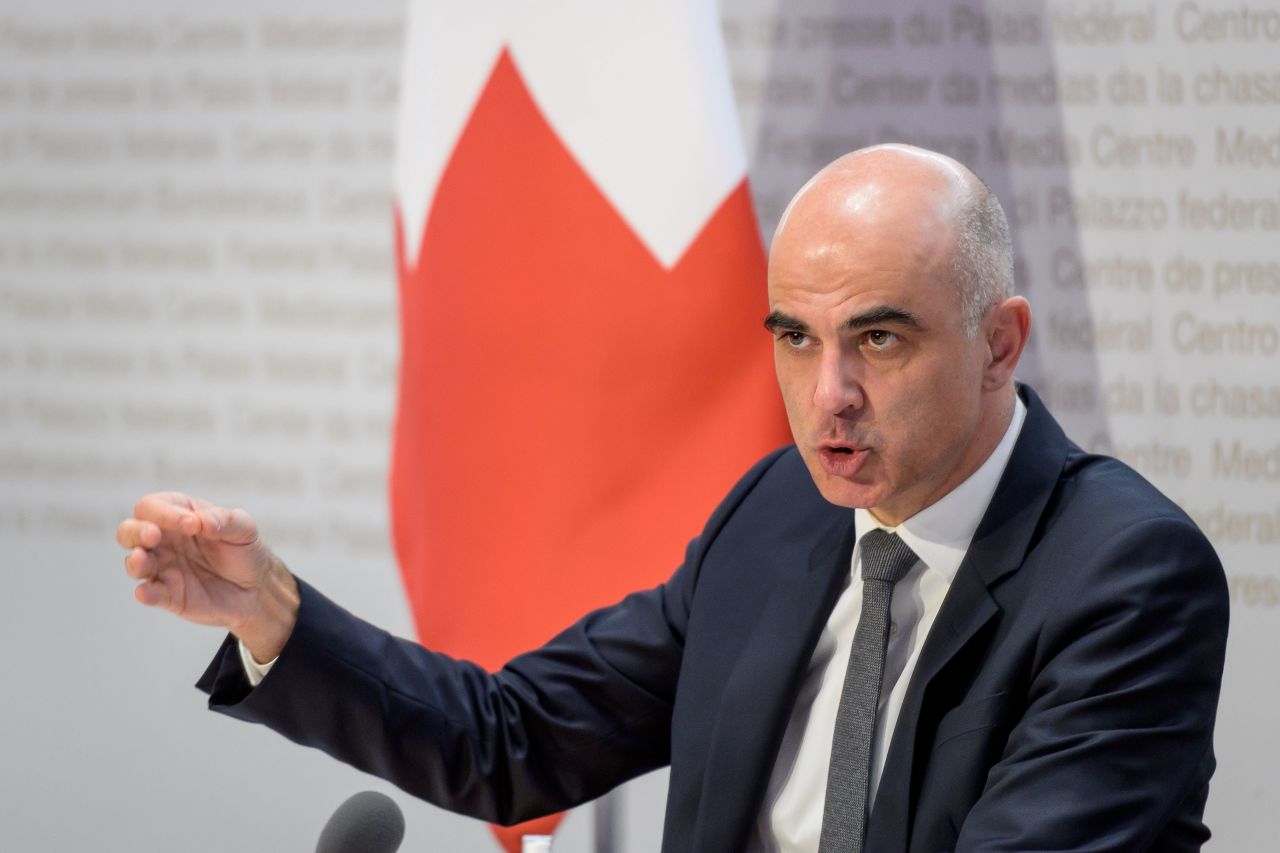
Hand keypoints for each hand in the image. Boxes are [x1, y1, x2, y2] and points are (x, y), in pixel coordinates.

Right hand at [117, 492, 298, 661]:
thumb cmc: (245, 550)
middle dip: (136, 531)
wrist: (257, 588)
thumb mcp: (244, 529)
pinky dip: (145, 593)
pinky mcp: (168, 595)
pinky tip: (146, 592)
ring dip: (135, 562)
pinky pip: (150, 594)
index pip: (154, 507)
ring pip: (134, 563)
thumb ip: (224, 520)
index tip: (192, 524)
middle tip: (153, 535)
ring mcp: (163, 569)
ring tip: (142, 560)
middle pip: (129, 531)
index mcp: (178, 516)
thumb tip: (201, 520)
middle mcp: (164, 541)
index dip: (165, 513)